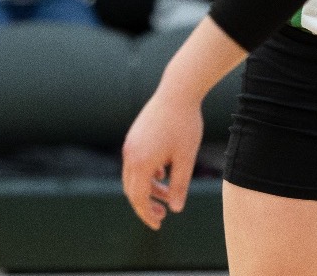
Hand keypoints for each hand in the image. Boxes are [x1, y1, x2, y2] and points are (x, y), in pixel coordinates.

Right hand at [121, 89, 204, 228]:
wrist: (178, 91)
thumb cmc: (185, 125)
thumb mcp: (186, 158)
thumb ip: (180, 185)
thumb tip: (176, 209)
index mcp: (140, 163)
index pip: (139, 198)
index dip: (147, 214)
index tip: (159, 224)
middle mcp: (130, 155)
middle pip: (132, 190)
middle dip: (146, 205)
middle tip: (163, 215)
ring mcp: (130, 144)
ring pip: (134, 176)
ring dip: (149, 188)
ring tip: (169, 194)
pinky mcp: (135, 136)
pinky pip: (136, 162)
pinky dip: (147, 174)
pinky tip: (164, 174)